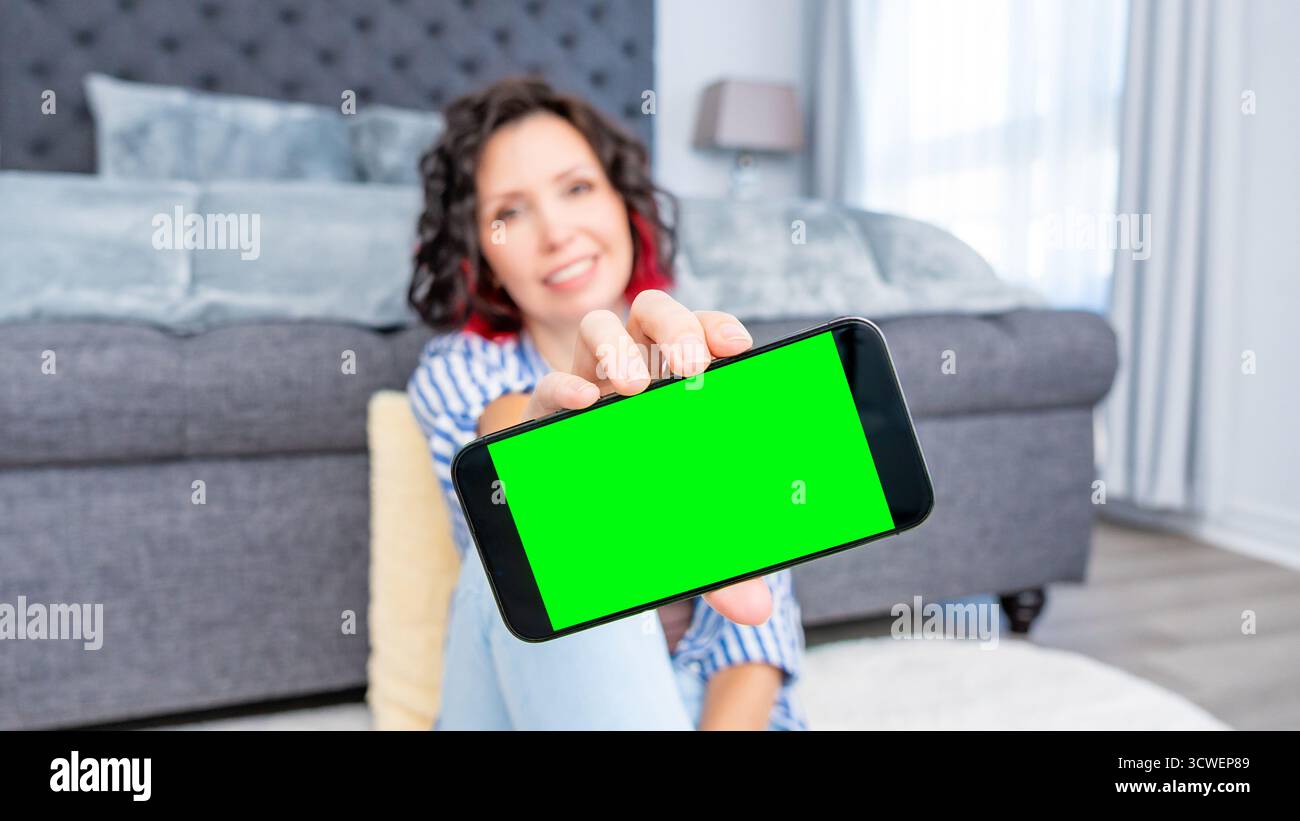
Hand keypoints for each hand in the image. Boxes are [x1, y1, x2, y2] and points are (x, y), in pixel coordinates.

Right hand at [520, 290, 771, 625]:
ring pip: (599, 327)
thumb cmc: (642, 512)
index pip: (700, 333)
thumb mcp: (686, 538)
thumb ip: (722, 569)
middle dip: (675, 328)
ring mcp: (587, 384)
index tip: (738, 347)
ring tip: (637, 387)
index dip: (716, 327)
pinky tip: (584, 403)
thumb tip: (758, 611)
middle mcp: (634, 371)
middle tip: (691, 369)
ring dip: (619, 348)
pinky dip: (565, 387)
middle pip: (652, 315)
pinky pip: (550, 384)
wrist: (575, 528)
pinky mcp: (545, 413)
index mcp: (676, 385)